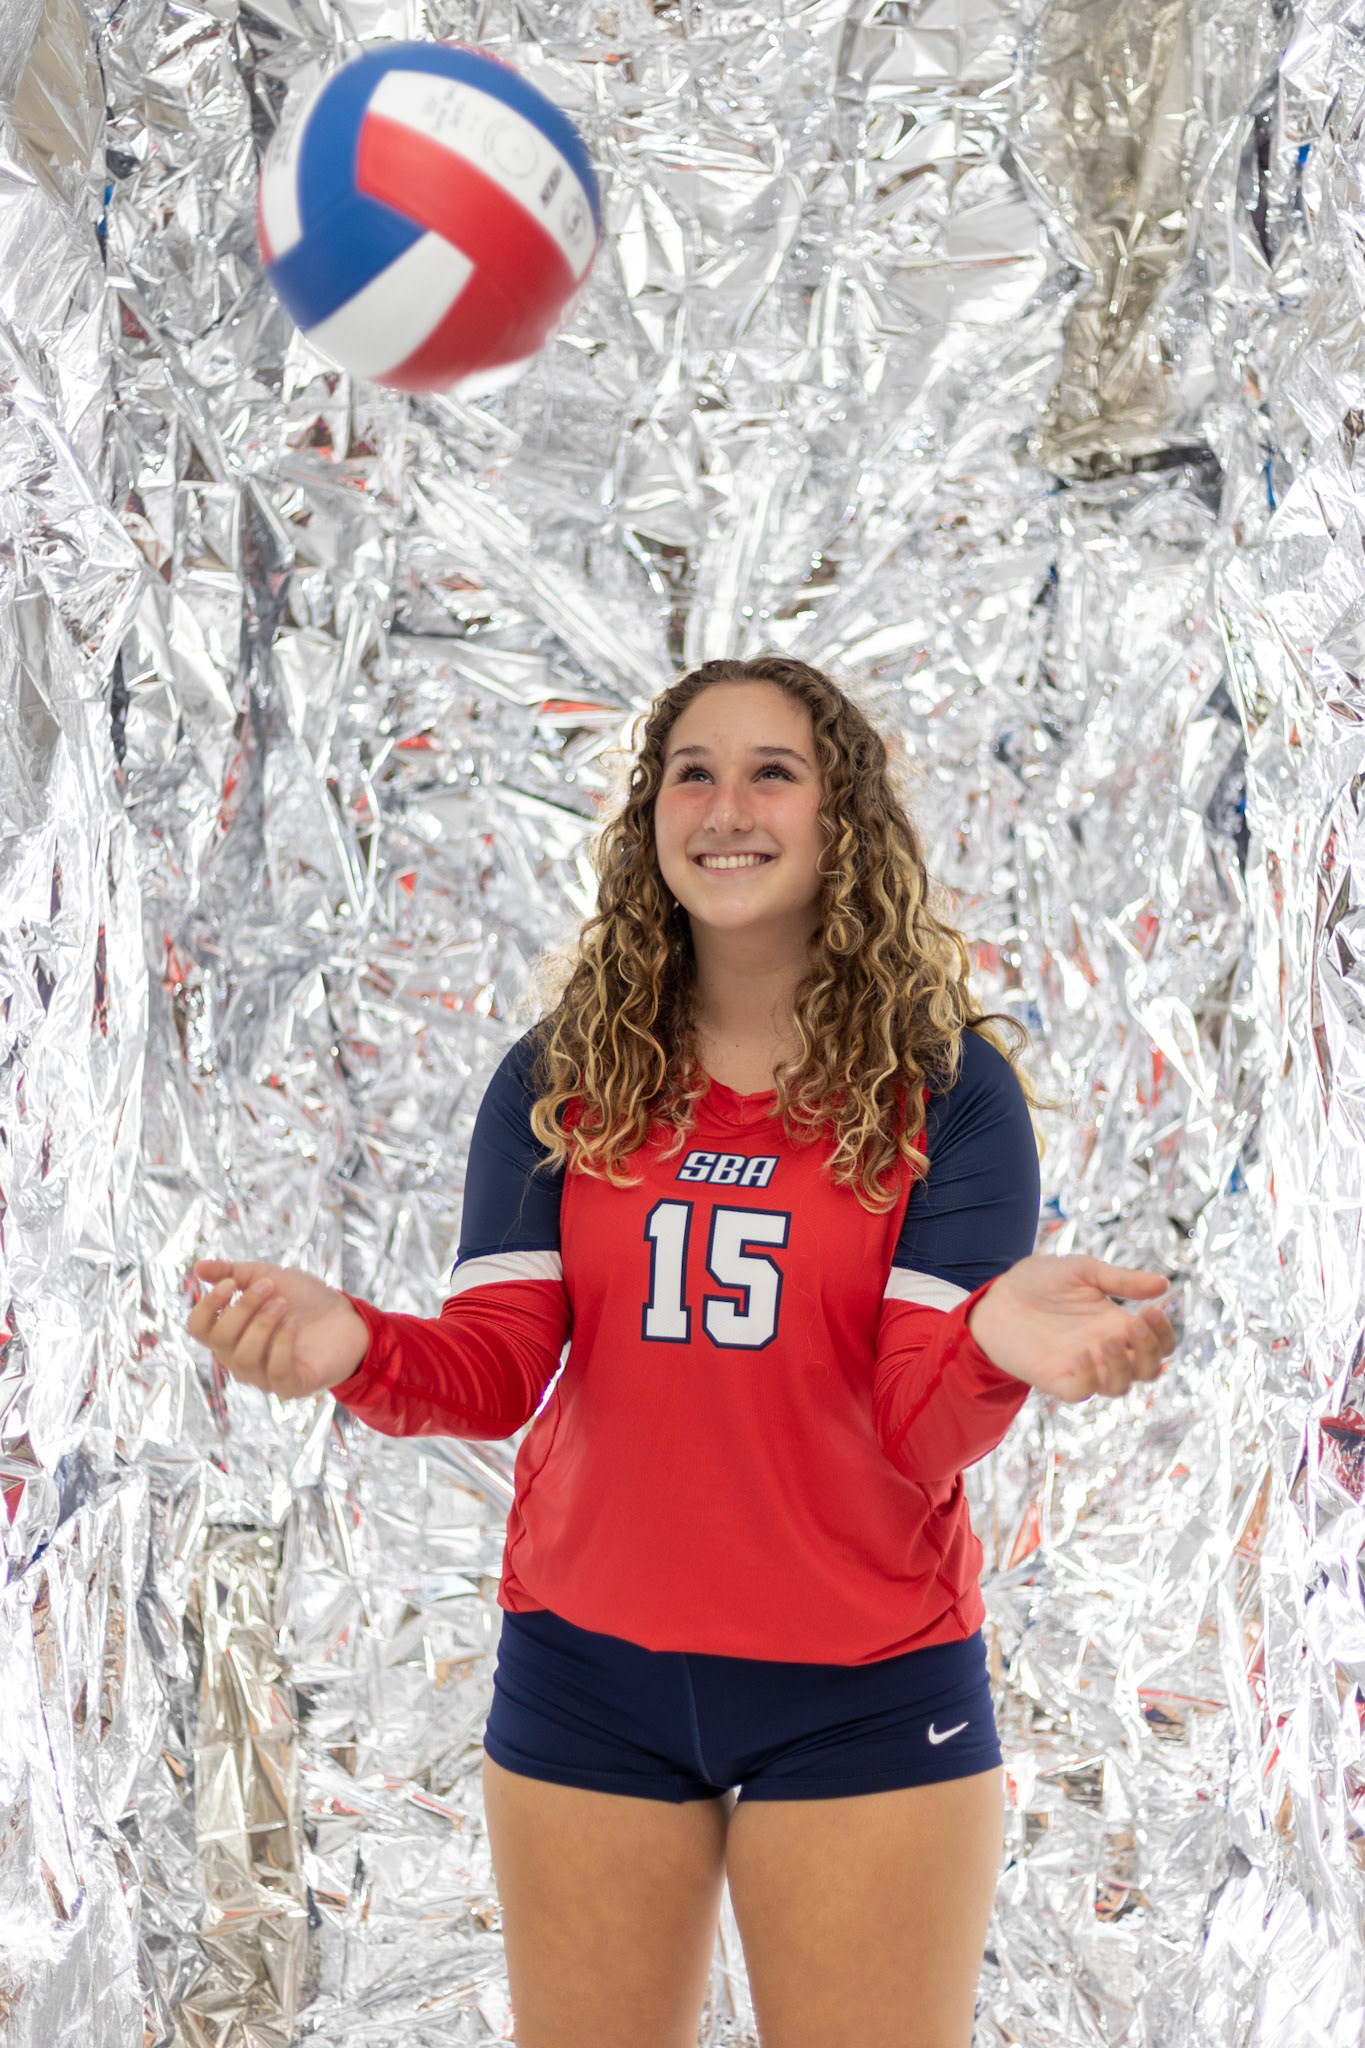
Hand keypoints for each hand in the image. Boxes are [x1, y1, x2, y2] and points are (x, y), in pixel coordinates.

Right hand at [184, 1259, 370, 1400]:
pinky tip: (293, 1325)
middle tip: (271, 1288)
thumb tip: (198, 1267)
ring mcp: (263, 1376)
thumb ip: (233, 1272)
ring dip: (264, 1324)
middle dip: (245, 1307)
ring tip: (283, 1305)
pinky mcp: (290, 1386)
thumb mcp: (268, 1276)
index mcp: (229, 1334)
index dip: (208, 1305)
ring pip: (245, 1357)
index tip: (230, 1283)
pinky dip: (282, 1344)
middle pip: (221, 1339)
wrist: (347, 1316)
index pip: (197, 1328)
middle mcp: (239, 1359)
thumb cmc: (304, 1299)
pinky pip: (275, 1372)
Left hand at [967, 1253, 1173, 1402]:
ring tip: (1110, 1338)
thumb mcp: (1083, 1270)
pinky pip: (1084, 1392)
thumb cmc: (1039, 1281)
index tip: (1153, 1309)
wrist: (997, 1294)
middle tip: (1135, 1322)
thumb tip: (1164, 1283)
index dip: (1164, 1334)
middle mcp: (1105, 1351)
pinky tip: (1086, 1352)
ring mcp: (1083, 1367)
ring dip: (1124, 1366)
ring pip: (1120, 1387)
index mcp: (1117, 1325)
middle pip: (1148, 1371)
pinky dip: (1092, 1377)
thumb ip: (1121, 1280)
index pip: (1159, 1344)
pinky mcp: (1057, 1378)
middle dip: (1151, 1350)